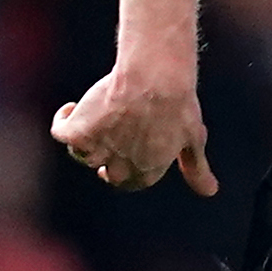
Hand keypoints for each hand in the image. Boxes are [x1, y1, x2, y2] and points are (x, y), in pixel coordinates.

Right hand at [49, 68, 216, 195]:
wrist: (156, 77)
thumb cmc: (178, 105)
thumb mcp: (193, 139)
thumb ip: (196, 168)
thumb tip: (210, 192)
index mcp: (148, 170)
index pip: (133, 182)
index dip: (127, 174)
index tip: (123, 163)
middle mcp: (121, 165)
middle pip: (107, 172)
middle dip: (106, 164)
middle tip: (109, 143)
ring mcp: (100, 149)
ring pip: (82, 155)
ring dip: (86, 142)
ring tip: (90, 120)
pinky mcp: (80, 130)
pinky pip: (61, 133)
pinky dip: (62, 121)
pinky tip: (70, 108)